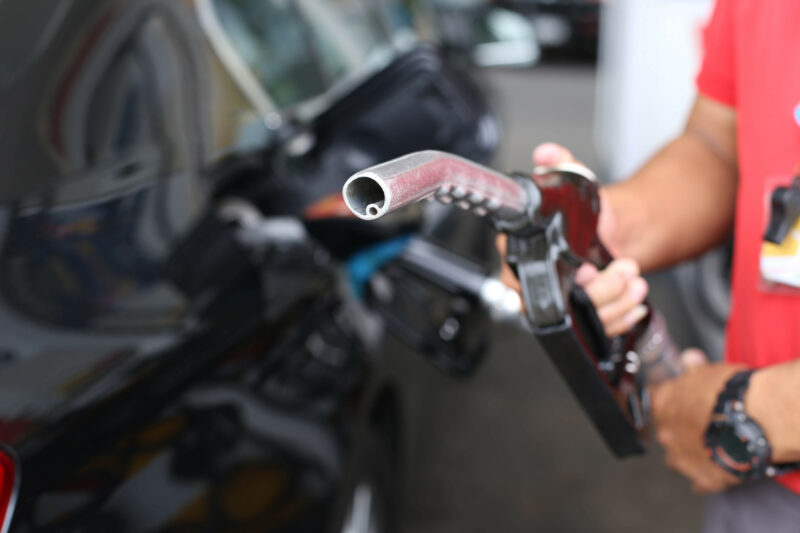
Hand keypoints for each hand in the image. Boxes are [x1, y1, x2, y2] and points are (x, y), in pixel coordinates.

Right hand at [496, 142, 647, 335]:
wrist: (621, 231)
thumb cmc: (592, 213)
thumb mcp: (577, 184)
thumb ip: (561, 165)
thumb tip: (547, 153)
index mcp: (523, 250)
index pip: (516, 273)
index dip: (545, 275)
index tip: (579, 268)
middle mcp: (536, 278)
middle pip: (553, 303)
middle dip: (595, 292)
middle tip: (621, 270)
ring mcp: (560, 299)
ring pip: (577, 319)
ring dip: (612, 304)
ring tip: (633, 280)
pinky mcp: (581, 313)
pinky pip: (593, 330)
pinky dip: (619, 318)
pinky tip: (634, 301)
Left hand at [651, 349, 746, 493]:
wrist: (756, 420)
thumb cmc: (731, 391)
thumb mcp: (708, 370)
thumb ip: (692, 367)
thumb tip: (688, 358)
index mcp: (661, 403)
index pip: (651, 399)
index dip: (668, 399)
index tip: (677, 400)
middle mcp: (664, 432)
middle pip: (665, 430)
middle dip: (680, 427)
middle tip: (702, 422)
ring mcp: (680, 458)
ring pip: (677, 457)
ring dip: (689, 452)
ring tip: (712, 445)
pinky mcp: (701, 478)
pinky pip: (699, 480)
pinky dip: (707, 474)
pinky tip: (720, 465)